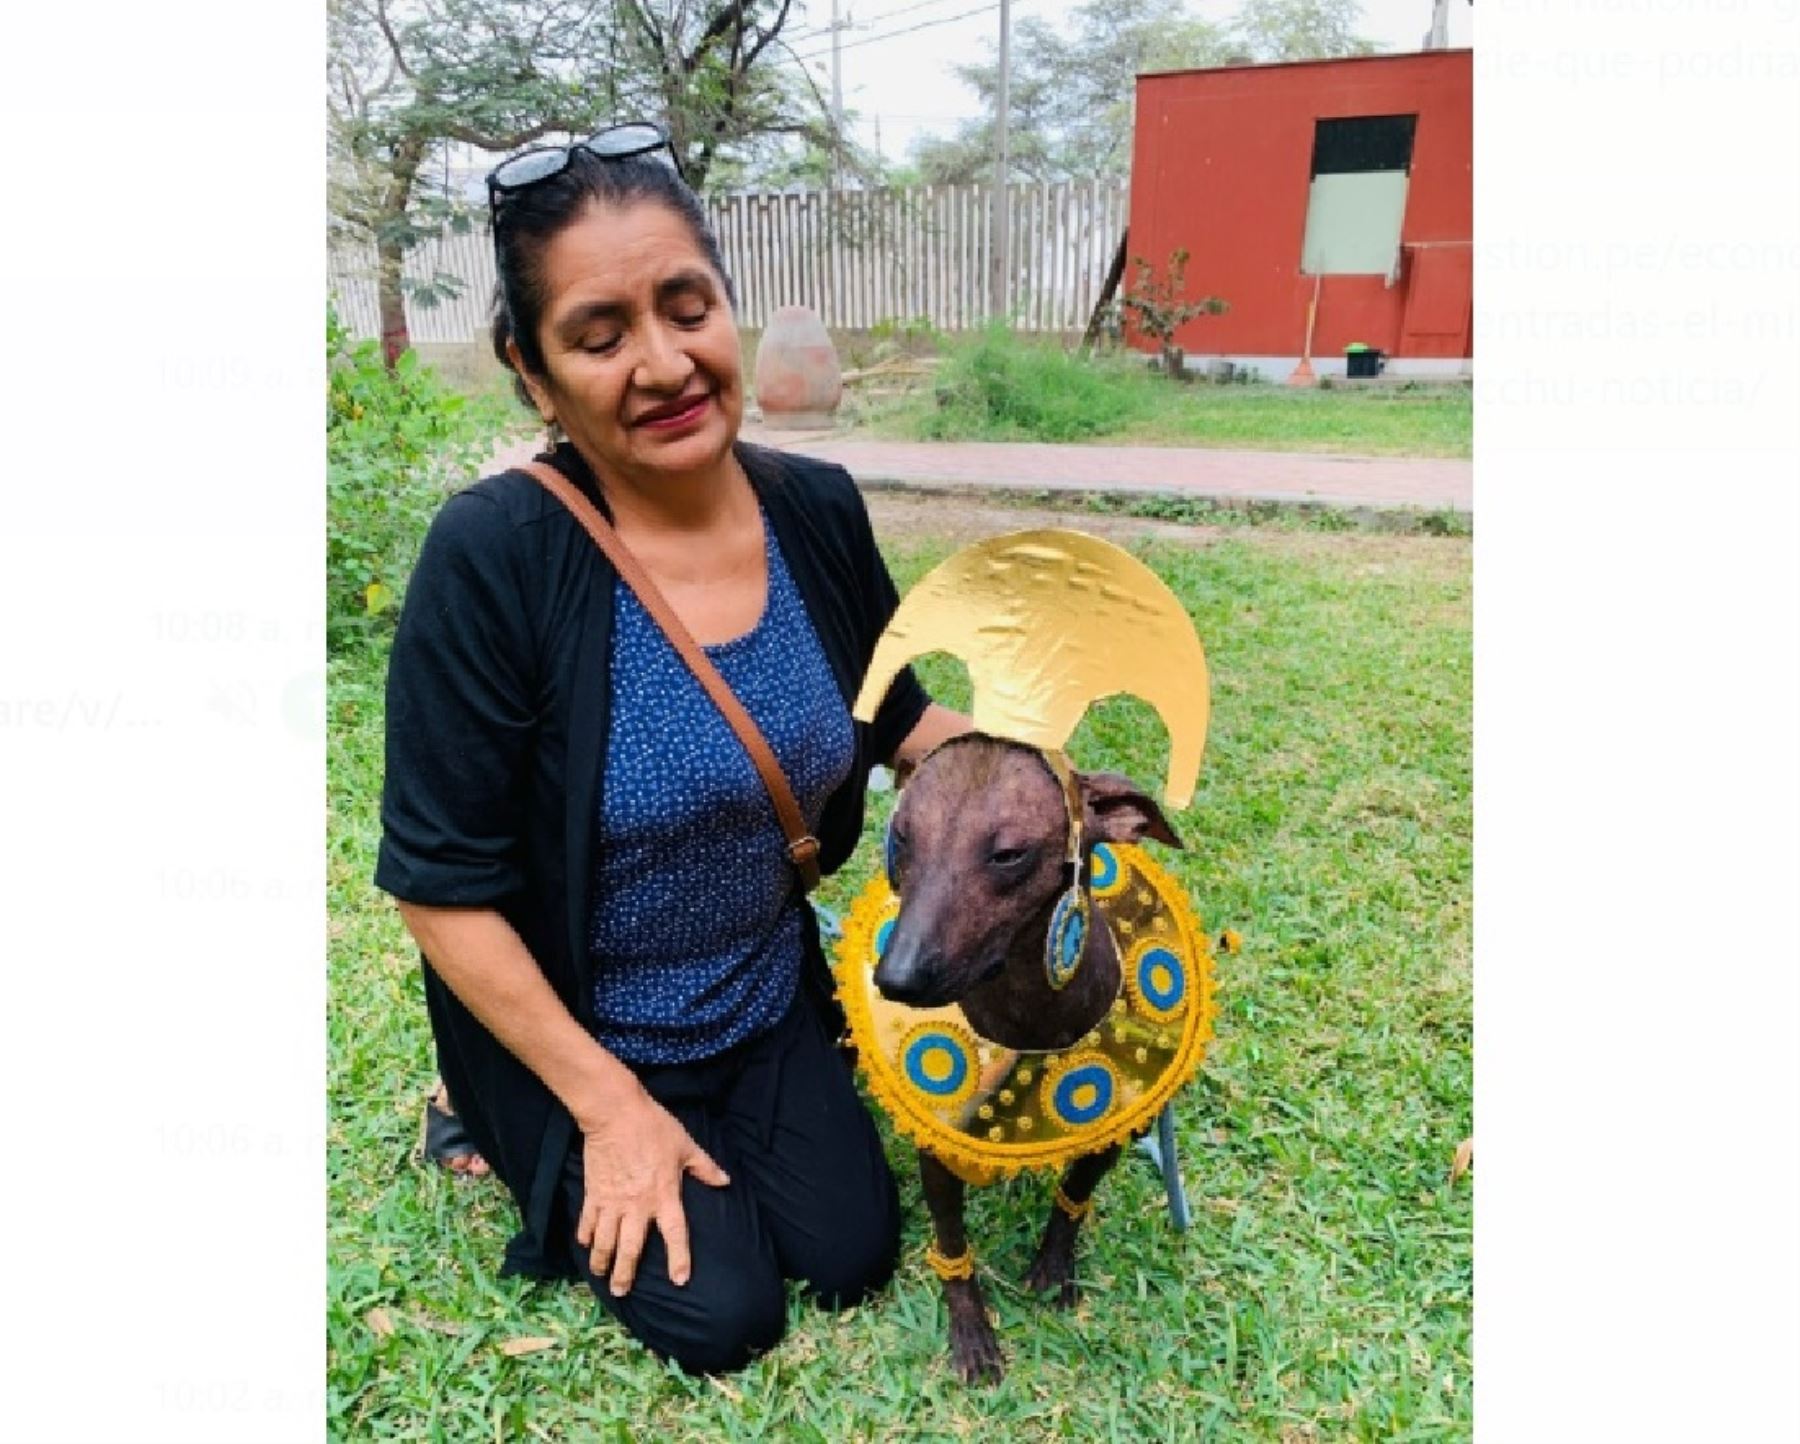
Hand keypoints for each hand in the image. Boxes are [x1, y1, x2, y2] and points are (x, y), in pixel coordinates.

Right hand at [573, 1089, 729, 1296]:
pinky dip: (586, 1236)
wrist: (616, 1113)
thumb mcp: (686, 1146)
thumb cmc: (655, 1127)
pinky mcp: (593, 1193)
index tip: (680, 1280)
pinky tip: (586, 1245)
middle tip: (621, 1292)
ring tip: (602, 1276)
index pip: (675, 1234)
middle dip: (625, 1274)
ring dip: (602, 1262)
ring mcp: (612, 1201)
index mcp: (664, 1195)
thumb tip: (725, 1181)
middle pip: (630, 1249)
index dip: (679, 1258)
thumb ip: (705, 1167)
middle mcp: (637, 1205)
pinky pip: (588, 1222)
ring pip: (605, 1241)